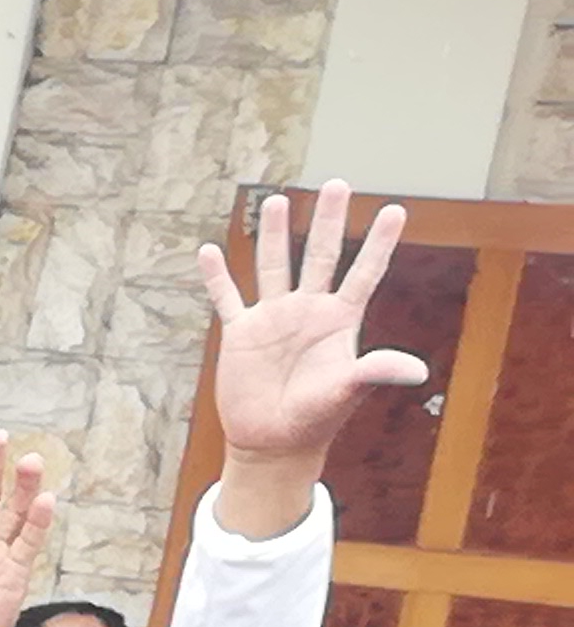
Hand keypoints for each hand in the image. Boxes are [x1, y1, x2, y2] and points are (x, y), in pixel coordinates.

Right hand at [204, 178, 422, 468]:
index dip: (380, 243)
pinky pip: (227, 298)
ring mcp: (273, 320)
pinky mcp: (240, 335)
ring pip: (274, 266)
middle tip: (338, 184)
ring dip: (275, 235)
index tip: (396, 210)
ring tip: (277, 201)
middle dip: (330, 221)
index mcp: (340, 321)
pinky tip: (208, 252)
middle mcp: (308, 312)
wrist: (273, 442)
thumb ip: (377, 373)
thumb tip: (418, 372)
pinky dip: (217, 277)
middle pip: (321, 256)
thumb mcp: (347, 393)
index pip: (365, 273)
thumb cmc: (316, 419)